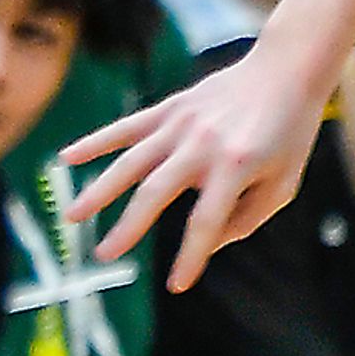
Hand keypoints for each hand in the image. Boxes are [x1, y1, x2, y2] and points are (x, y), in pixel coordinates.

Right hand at [60, 45, 324, 287]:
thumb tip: (205, 244)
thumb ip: (245, 219)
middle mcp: (203, 144)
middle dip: (128, 227)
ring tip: (72, 216)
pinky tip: (66, 158)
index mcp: (235, 167)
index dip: (191, 257)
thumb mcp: (282, 185)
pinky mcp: (170, 108)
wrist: (286, 70)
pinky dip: (95, 142)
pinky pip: (127, 127)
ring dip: (99, 190)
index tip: (176, 285)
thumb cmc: (289, 135)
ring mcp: (182, 124)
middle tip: (103, 256)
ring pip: (131, 161)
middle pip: (156, 192)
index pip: (206, 222)